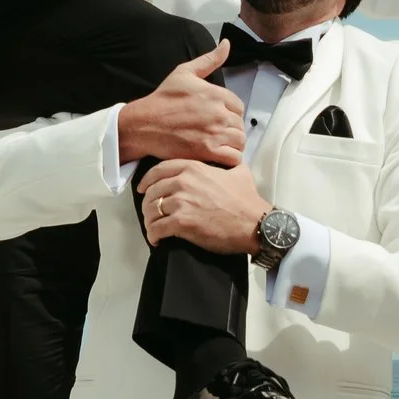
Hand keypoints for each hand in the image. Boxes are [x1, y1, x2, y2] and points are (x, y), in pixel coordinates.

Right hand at [116, 43, 244, 165]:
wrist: (144, 124)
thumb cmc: (163, 99)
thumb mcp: (184, 73)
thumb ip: (210, 60)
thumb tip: (227, 44)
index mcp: (216, 93)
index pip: (239, 107)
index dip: (230, 113)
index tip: (218, 117)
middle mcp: (218, 113)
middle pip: (240, 125)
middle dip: (230, 129)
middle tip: (215, 132)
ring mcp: (214, 133)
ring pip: (240, 142)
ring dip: (231, 145)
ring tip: (218, 144)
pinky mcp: (207, 151)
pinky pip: (233, 158)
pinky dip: (229, 159)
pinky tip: (217, 155)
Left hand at [137, 158, 272, 253]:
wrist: (255, 224)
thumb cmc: (247, 201)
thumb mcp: (238, 172)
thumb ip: (225, 163)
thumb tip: (228, 159)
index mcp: (193, 168)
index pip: (158, 170)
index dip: (146, 180)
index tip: (142, 189)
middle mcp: (184, 182)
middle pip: (152, 191)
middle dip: (148, 204)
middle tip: (151, 214)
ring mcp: (182, 202)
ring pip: (151, 210)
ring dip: (149, 221)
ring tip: (154, 228)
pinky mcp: (182, 222)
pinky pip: (156, 228)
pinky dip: (153, 235)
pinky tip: (157, 239)